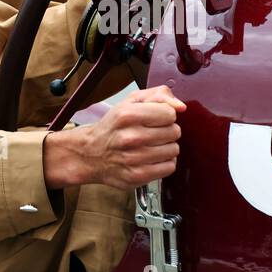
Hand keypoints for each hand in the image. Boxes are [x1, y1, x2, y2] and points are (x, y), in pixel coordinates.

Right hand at [43, 85, 185, 189]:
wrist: (90, 153)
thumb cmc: (113, 126)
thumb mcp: (131, 101)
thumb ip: (159, 95)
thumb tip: (180, 106)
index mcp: (127, 115)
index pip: (169, 114)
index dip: (166, 115)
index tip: (157, 118)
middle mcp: (129, 137)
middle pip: (174, 132)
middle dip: (167, 131)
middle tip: (153, 132)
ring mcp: (132, 159)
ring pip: (173, 150)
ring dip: (166, 147)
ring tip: (152, 145)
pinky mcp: (136, 176)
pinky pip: (169, 167)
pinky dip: (164, 162)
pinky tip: (152, 158)